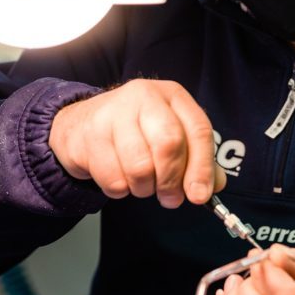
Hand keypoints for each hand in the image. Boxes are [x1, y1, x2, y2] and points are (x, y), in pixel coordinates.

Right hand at [48, 79, 225, 205]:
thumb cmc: (135, 132)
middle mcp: (145, 96)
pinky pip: (113, 179)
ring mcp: (114, 112)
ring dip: (144, 188)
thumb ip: (197, 160)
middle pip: (169, 144)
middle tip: (170, 198)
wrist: (81, 124)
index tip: (200, 196)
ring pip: (140, 166)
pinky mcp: (90, 134)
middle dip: (172, 180)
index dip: (202, 167)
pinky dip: (120, 190)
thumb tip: (213, 186)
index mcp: (172, 95)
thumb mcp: (170, 137)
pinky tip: (118, 178)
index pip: (198, 130)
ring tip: (141, 184)